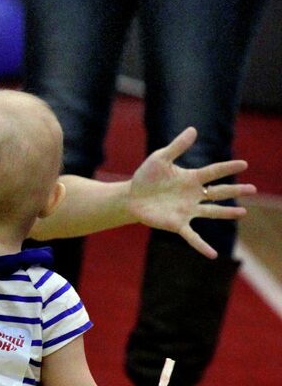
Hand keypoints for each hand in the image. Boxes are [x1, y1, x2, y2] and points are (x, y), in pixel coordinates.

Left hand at [129, 127, 256, 258]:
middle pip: (218, 193)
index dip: (227, 167)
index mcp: (191, 178)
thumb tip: (194, 130)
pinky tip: (213, 255)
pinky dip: (202, 246)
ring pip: (211, 212)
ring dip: (226, 213)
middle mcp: (193, 195)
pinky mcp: (177, 224)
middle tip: (253, 189)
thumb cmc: (146, 177)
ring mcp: (187, 211)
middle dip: (235, 190)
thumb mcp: (160, 159)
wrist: (132, 197)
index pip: (213, 172)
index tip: (244, 163)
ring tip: (243, 213)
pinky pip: (192, 236)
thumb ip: (177, 147)